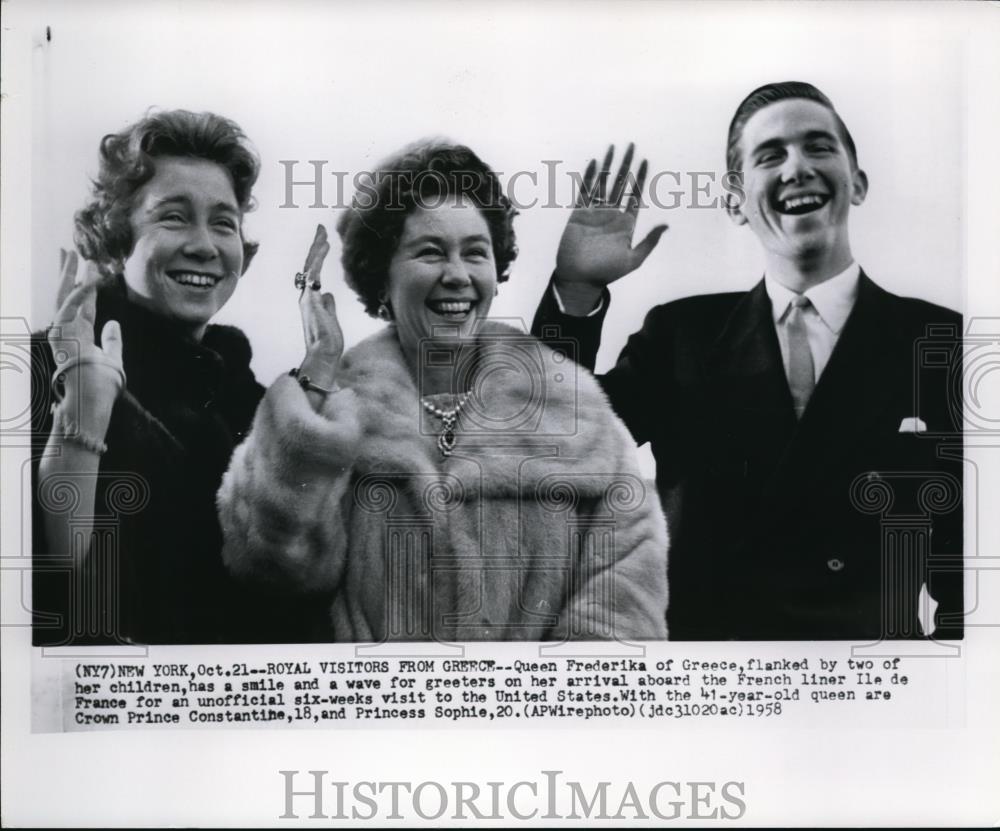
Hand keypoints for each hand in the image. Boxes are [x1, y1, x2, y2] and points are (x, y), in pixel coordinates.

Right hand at [48, 251, 122, 430]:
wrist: (91, 403)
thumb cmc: (101, 388)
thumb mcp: (113, 361)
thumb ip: (113, 342)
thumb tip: (114, 323)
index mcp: (80, 337)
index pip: (84, 306)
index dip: (88, 287)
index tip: (91, 270)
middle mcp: (68, 332)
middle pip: (68, 296)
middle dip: (69, 273)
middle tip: (69, 250)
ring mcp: (61, 333)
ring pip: (63, 296)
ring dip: (68, 274)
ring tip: (72, 253)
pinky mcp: (60, 335)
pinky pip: (69, 308)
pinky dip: (79, 293)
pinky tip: (88, 279)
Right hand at [297, 224, 342, 372]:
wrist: (323, 355)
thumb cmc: (328, 342)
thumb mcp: (331, 319)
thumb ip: (328, 306)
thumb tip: (328, 294)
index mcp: (311, 300)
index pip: (313, 274)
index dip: (318, 258)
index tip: (323, 243)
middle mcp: (306, 296)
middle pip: (309, 266)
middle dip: (316, 247)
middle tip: (321, 230)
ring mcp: (307, 297)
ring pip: (310, 267)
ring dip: (317, 249)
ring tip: (323, 233)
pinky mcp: (311, 299)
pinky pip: (313, 273)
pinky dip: (318, 258)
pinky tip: (324, 246)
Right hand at [555, 144, 667, 312]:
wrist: (580, 280)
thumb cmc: (607, 273)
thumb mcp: (634, 259)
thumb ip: (649, 242)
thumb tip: (667, 225)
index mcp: (625, 224)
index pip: (635, 195)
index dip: (641, 179)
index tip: (645, 162)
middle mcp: (611, 215)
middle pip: (620, 184)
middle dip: (626, 165)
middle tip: (632, 146)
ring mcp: (594, 213)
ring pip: (603, 184)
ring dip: (608, 166)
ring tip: (613, 148)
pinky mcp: (578, 215)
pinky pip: (585, 192)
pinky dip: (589, 177)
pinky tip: (594, 163)